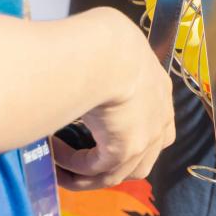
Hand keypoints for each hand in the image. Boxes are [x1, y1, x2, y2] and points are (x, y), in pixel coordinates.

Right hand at [52, 8, 175, 189]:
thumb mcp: (112, 53)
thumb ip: (106, 68)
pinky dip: (73, 165)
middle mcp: (160, 118)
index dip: (131, 143)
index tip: (99, 142)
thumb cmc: (106, 41)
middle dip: (110, 167)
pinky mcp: (126, 148)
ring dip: (87, 174)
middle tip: (81, 166)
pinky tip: (55, 151)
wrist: (107, 49)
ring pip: (117, 173)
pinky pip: (94, 169)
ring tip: (61, 168)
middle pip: (141, 160)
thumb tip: (84, 68)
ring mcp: (147, 136)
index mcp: (159, 91)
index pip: (156, 129)